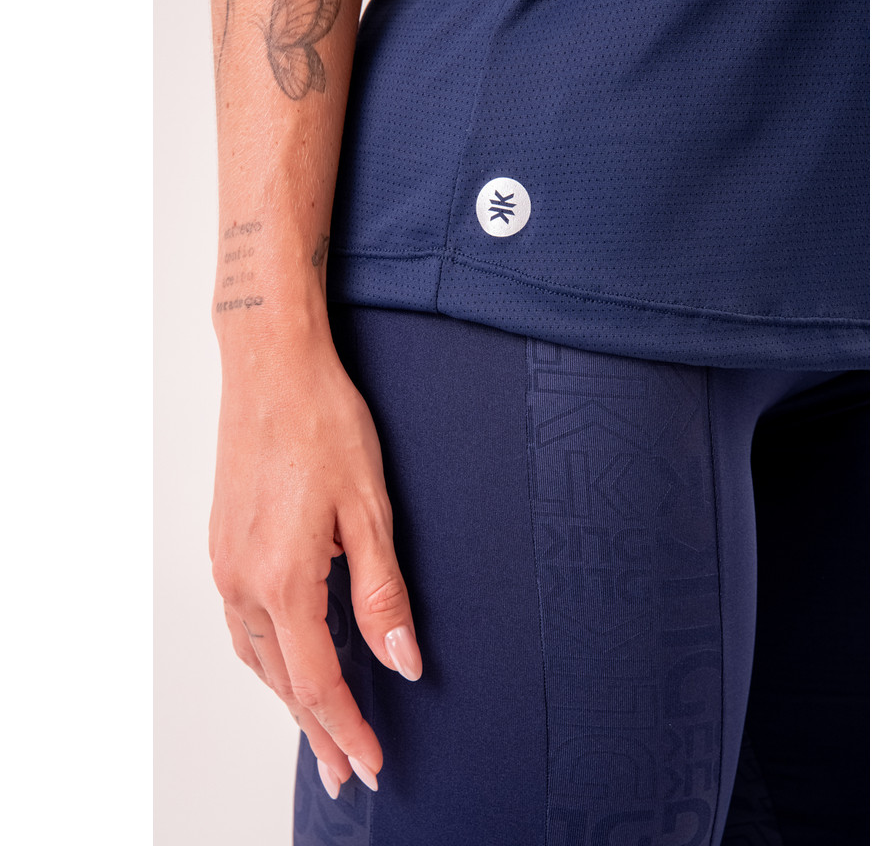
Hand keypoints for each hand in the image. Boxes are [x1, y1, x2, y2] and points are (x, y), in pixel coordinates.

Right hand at [209, 326, 421, 795]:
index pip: (317, 681)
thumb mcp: (369, 509)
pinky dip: (267, 658)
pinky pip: (242, 623)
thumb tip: (402, 663)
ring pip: (256, 656)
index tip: (372, 765)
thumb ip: (382, 593)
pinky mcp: (223, 544)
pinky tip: (284, 659)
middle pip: (281, 680)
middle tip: (343, 770)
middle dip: (317, 729)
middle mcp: (243, 580)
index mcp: (284, 578)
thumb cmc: (324, 424)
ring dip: (288, 698)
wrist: (271, 368)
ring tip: (318, 729)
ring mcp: (226, 562)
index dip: (348, 728)